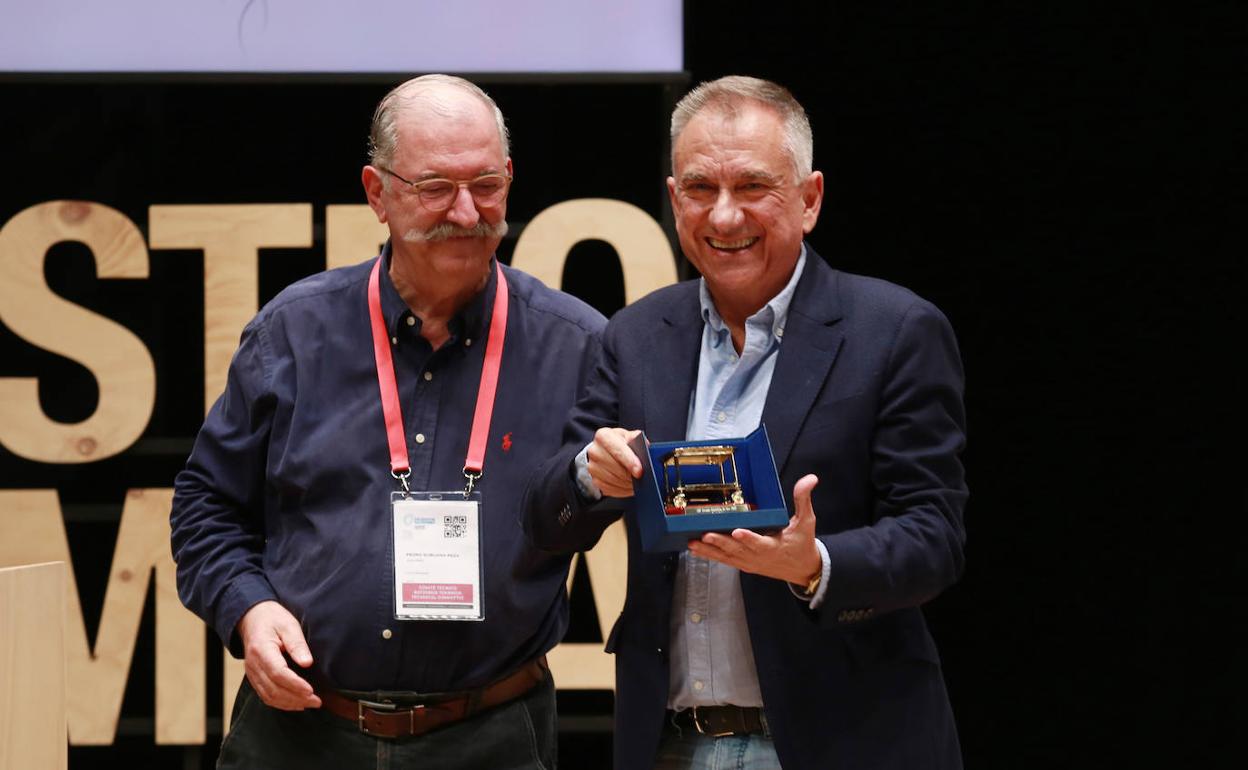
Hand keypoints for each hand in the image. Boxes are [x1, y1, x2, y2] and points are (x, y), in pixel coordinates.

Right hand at [237, 600, 321, 710]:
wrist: (252, 619)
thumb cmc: (273, 619)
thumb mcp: (288, 625)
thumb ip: (297, 644)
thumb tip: (307, 663)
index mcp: (261, 649)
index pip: (278, 672)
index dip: (295, 684)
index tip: (311, 691)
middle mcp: (253, 665)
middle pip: (273, 689)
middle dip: (296, 698)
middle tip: (317, 701)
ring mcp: (252, 673)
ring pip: (269, 696)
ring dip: (290, 703)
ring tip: (310, 703)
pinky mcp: (254, 678)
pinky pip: (265, 696)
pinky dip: (281, 703)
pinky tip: (296, 704)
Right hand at [586, 427, 643, 497]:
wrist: (603, 451)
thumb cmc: (618, 443)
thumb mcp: (628, 436)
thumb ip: (637, 440)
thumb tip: (646, 450)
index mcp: (603, 436)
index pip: (617, 450)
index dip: (630, 462)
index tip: (639, 471)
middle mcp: (595, 451)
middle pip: (617, 468)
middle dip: (631, 475)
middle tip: (643, 477)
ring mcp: (593, 467)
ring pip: (615, 480)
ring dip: (628, 483)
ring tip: (638, 481)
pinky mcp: (595, 480)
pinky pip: (612, 489)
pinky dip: (624, 489)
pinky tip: (629, 485)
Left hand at [688, 474, 821, 585]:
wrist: (803, 569)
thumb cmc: (802, 544)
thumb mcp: (806, 521)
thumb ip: (803, 499)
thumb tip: (810, 479)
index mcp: (774, 546)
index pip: (760, 543)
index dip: (749, 539)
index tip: (737, 532)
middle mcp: (759, 556)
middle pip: (737, 550)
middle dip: (721, 543)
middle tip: (706, 535)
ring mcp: (749, 562)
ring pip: (727, 557)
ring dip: (710, 550)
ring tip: (694, 543)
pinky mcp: (744, 564)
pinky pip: (725, 560)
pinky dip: (711, 555)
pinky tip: (696, 550)